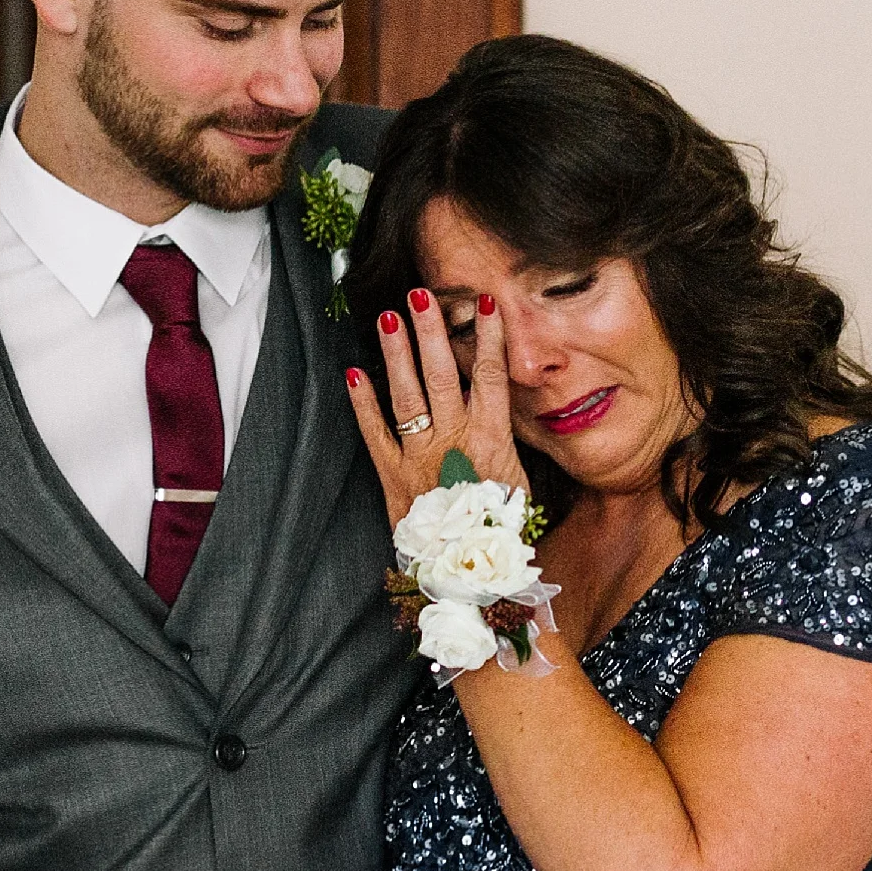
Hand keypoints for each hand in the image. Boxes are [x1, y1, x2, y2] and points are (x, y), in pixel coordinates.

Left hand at [346, 289, 528, 528]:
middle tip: (420, 295)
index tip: (485, 303)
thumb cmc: (499, 527)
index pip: (491, 376)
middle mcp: (454, 441)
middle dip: (431, 332)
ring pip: (407, 395)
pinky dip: (362, 404)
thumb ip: (506, 438)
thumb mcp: (518, 481)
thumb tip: (501, 399)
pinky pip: (375, 433)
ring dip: (397, 354)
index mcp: (491, 440)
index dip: (488, 337)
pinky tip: (353, 373)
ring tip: (389, 318)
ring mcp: (420, 457)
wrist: (468, 574)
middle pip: (443, 375)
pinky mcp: (392, 476)